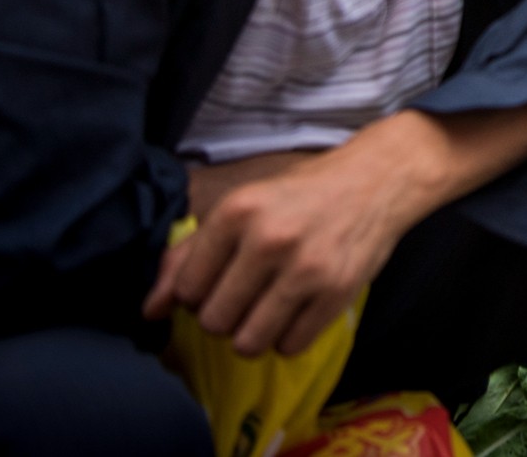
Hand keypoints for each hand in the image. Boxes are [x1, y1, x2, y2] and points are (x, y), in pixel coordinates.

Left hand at [144, 147, 409, 356]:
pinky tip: (298, 310)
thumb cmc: (300, 195)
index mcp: (237, 212)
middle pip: (214, 321)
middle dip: (224, 316)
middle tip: (246, 295)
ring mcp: (306, 268)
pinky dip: (288, 337)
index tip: (219, 281)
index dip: (198, 293)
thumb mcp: (241, 207)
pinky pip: (290, 346)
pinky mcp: (337, 292)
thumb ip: (189, 255)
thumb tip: (150, 311)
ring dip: (253, 334)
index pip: (187, 289)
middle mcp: (269, 239)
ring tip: (267, 310)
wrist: (376, 180)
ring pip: (248, 342)